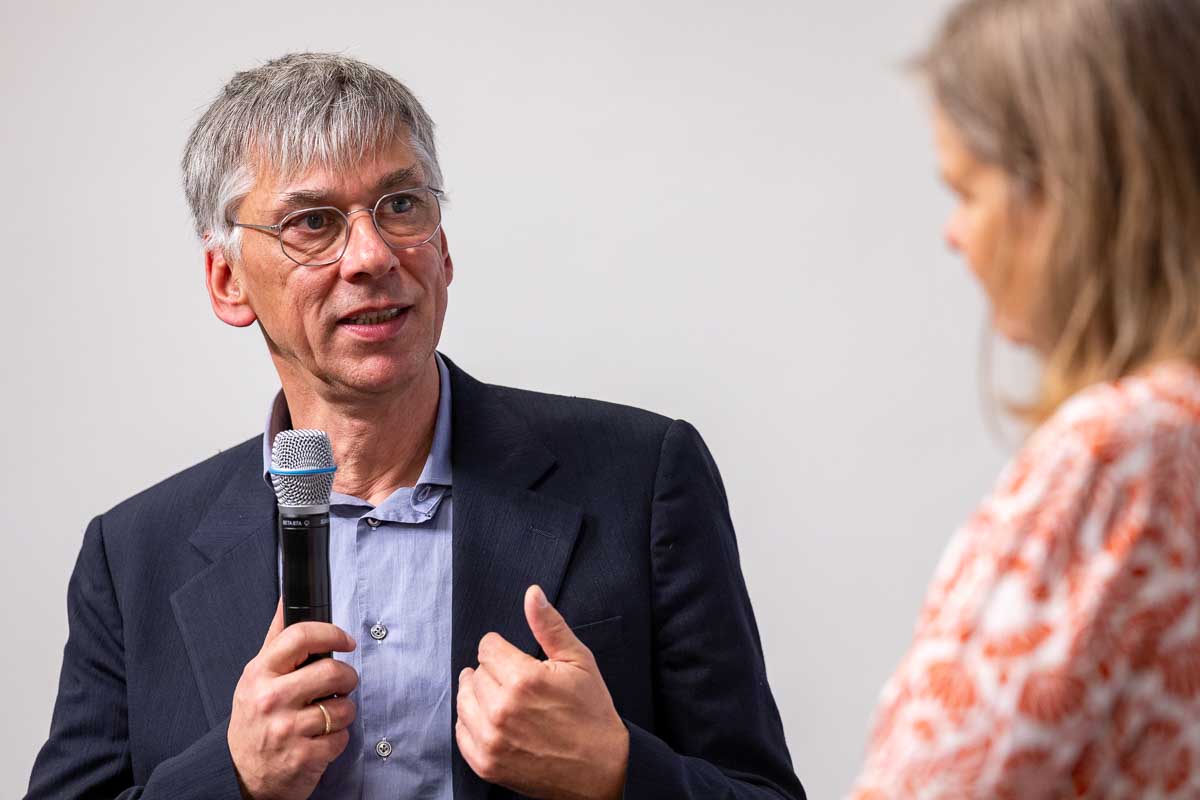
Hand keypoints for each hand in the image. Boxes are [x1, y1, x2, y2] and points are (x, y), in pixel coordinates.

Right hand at [228, 601, 358, 799]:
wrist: (242, 775)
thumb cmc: (255, 721)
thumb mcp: (256, 678)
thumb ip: (276, 640)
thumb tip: (287, 598)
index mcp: (259, 674)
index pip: (300, 636)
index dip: (331, 633)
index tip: (345, 640)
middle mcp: (270, 700)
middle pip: (332, 670)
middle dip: (346, 677)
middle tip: (340, 684)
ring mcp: (286, 729)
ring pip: (343, 706)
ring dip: (343, 711)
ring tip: (325, 715)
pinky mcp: (304, 756)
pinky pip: (342, 736)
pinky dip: (338, 738)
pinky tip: (320, 738)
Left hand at [456, 585, 628, 799]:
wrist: (602, 768)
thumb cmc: (592, 713)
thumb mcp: (578, 661)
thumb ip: (549, 625)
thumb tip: (532, 593)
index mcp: (524, 679)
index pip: (488, 647)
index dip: (503, 650)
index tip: (519, 661)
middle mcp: (502, 709)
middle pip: (475, 673)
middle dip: (494, 673)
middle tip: (519, 685)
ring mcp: (492, 739)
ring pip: (464, 700)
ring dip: (480, 696)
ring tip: (506, 701)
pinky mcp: (486, 763)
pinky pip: (461, 731)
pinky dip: (474, 723)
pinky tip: (497, 722)